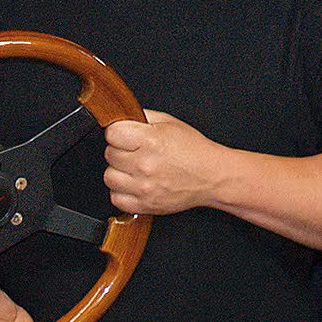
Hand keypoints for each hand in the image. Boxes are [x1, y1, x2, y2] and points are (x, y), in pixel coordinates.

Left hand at [105, 109, 226, 215]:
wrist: (212, 176)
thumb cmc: (194, 150)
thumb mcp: (170, 123)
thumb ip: (143, 116)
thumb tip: (122, 115)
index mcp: (151, 141)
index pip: (112, 134)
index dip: (118, 132)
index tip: (125, 135)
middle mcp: (145, 165)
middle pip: (109, 154)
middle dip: (120, 150)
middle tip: (135, 151)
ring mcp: (144, 187)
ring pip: (109, 177)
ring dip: (119, 172)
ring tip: (134, 169)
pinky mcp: (145, 205)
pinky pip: (116, 198)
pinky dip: (122, 192)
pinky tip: (134, 184)